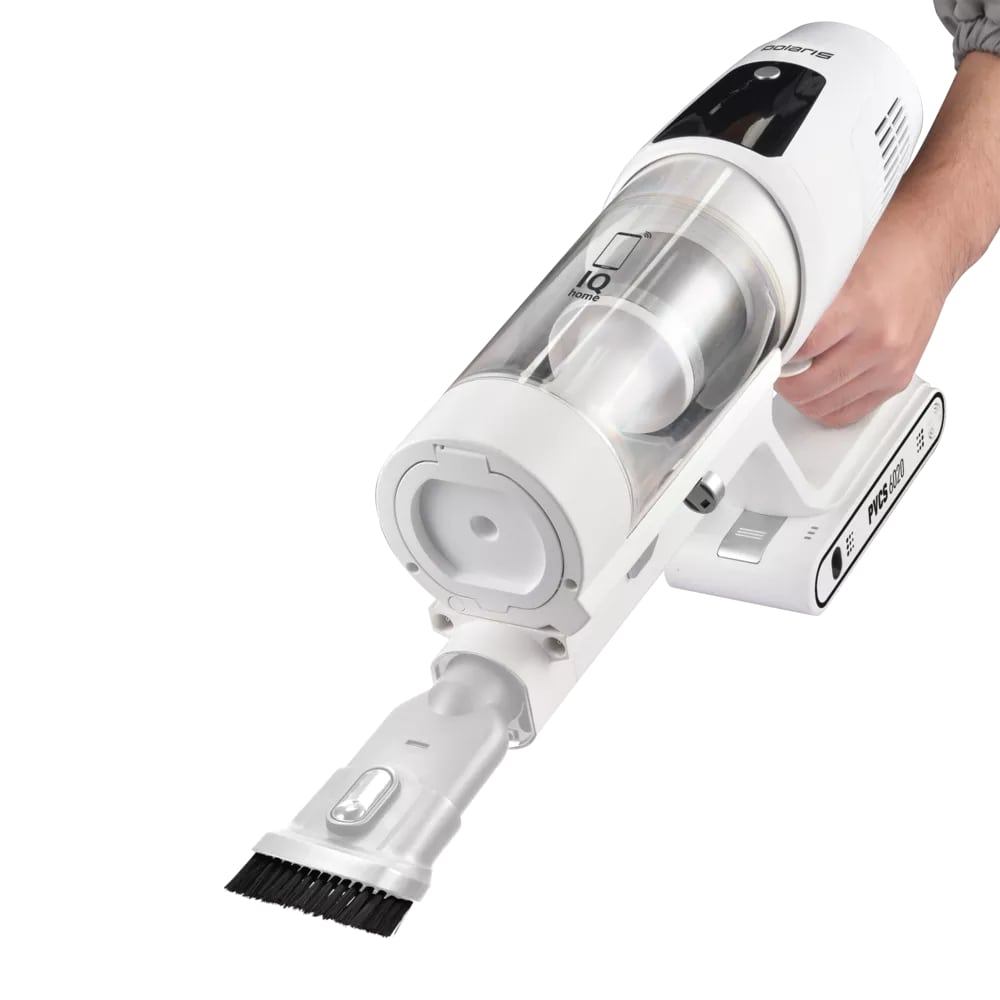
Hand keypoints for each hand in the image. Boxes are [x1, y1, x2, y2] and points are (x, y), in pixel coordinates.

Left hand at [775, 203, 949, 427]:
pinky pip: (851, 413)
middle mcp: (878, 341)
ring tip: (792, 381)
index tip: (764, 355)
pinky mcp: (898, 379)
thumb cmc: (889, 252)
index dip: (775, 357)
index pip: (801, 350)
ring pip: (826, 406)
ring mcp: (890, 364)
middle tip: (774, 371)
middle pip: (810, 386)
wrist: (933, 251)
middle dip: (783, 383)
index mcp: (859, 308)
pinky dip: (826, 409)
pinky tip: (815, 395)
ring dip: (801, 398)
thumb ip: (809, 301)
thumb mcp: (839, 266)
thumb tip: (774, 328)